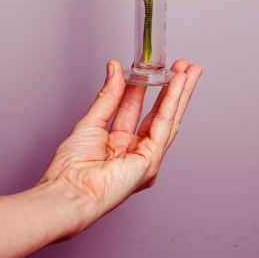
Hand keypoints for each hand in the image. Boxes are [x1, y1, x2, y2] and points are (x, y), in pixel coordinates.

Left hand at [36, 58, 201, 235]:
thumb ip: (108, 96)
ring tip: (189, 70)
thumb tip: (115, 68)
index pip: (135, 109)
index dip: (146, 86)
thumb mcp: (91, 122)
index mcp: (117, 144)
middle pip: (158, 113)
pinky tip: (179, 84)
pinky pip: (164, 125)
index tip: (152, 66)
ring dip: (180, 92)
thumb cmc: (71, 169)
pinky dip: (173, 102)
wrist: (69, 192)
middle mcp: (134, 151)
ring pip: (167, 118)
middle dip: (172, 89)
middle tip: (184, 66)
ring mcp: (145, 158)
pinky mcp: (151, 161)